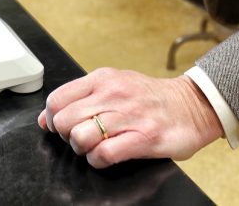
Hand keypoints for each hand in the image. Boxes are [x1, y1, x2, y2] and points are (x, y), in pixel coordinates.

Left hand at [37, 67, 223, 168]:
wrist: (192, 105)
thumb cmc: (150, 98)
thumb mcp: (113, 86)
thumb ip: (80, 98)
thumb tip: (46, 118)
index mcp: (103, 79)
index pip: (57, 99)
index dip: (54, 119)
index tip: (63, 126)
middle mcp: (114, 94)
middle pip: (65, 121)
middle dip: (67, 136)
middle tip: (81, 138)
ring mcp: (129, 115)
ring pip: (81, 137)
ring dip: (83, 149)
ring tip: (95, 147)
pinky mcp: (144, 137)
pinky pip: (105, 153)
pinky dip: (99, 160)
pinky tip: (107, 156)